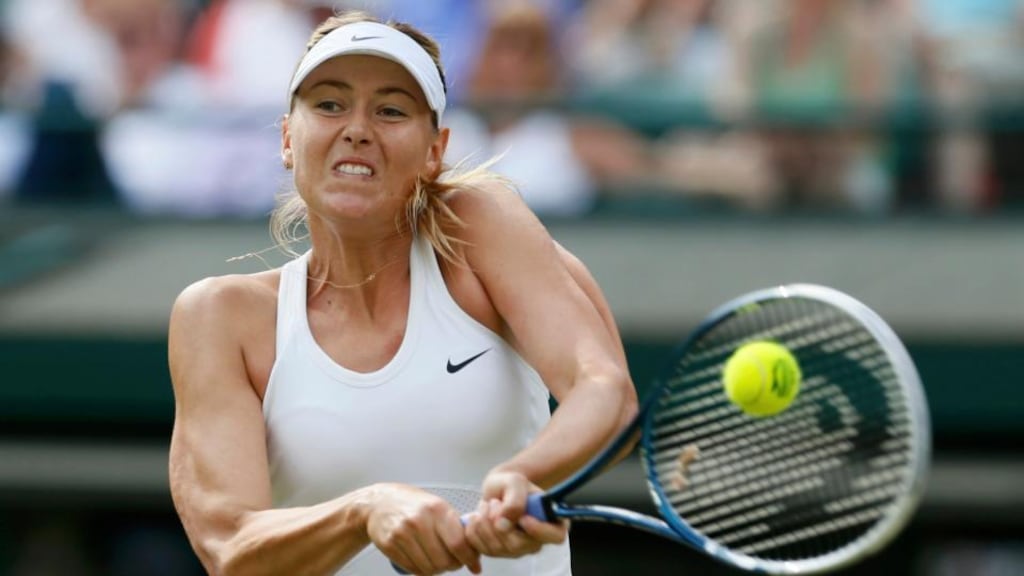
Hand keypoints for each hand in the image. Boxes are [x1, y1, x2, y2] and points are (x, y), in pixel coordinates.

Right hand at [365, 484, 480, 574]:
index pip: (458, 542)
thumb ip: (456, 526)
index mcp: (437, 509)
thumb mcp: (438, 506)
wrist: (380, 502)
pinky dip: (422, 571)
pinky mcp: (390, 545)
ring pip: (429, 568)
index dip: (469, 558)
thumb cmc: (413, 504)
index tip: (474, 566)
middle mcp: (420, 521)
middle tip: (453, 562)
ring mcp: (403, 533)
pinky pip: (413, 569)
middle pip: (444, 560)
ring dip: (437, 570)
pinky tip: (423, 561)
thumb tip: (476, 550)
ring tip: (437, 561)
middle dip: (453, 566)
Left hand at [465, 470, 568, 558]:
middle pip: (519, 546)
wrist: (496, 490)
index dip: (540, 530)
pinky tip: (478, 516)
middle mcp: (536, 541)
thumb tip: (506, 522)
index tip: (523, 518)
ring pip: (498, 548)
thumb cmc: (511, 484)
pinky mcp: (498, 552)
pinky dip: (474, 530)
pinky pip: (481, 548)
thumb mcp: (516, 481)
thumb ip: (515, 500)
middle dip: (499, 522)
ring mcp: (517, 550)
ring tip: (486, 505)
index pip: (556, 536)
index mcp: (551, 522)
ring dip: (484, 523)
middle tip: (494, 502)